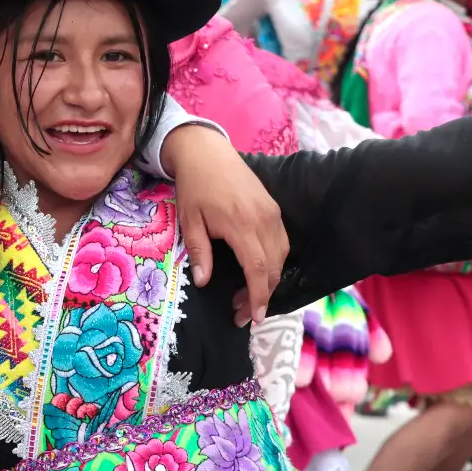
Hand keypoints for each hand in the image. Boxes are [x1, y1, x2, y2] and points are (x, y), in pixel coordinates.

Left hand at [164, 123, 288, 322]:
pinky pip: (282, 242)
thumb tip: (204, 282)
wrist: (207, 153)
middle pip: (273, 267)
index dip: (258, 296)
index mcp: (242, 224)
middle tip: (242, 312)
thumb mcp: (189, 220)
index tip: (253, 317)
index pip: (258, 269)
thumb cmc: (194, 187)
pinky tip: (258, 271)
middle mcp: (264, 220)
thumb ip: (199, 252)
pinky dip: (274, 262)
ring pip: (281, 256)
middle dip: (262, 294)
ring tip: (247, 295)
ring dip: (269, 279)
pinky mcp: (274, 209)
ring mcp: (273, 214)